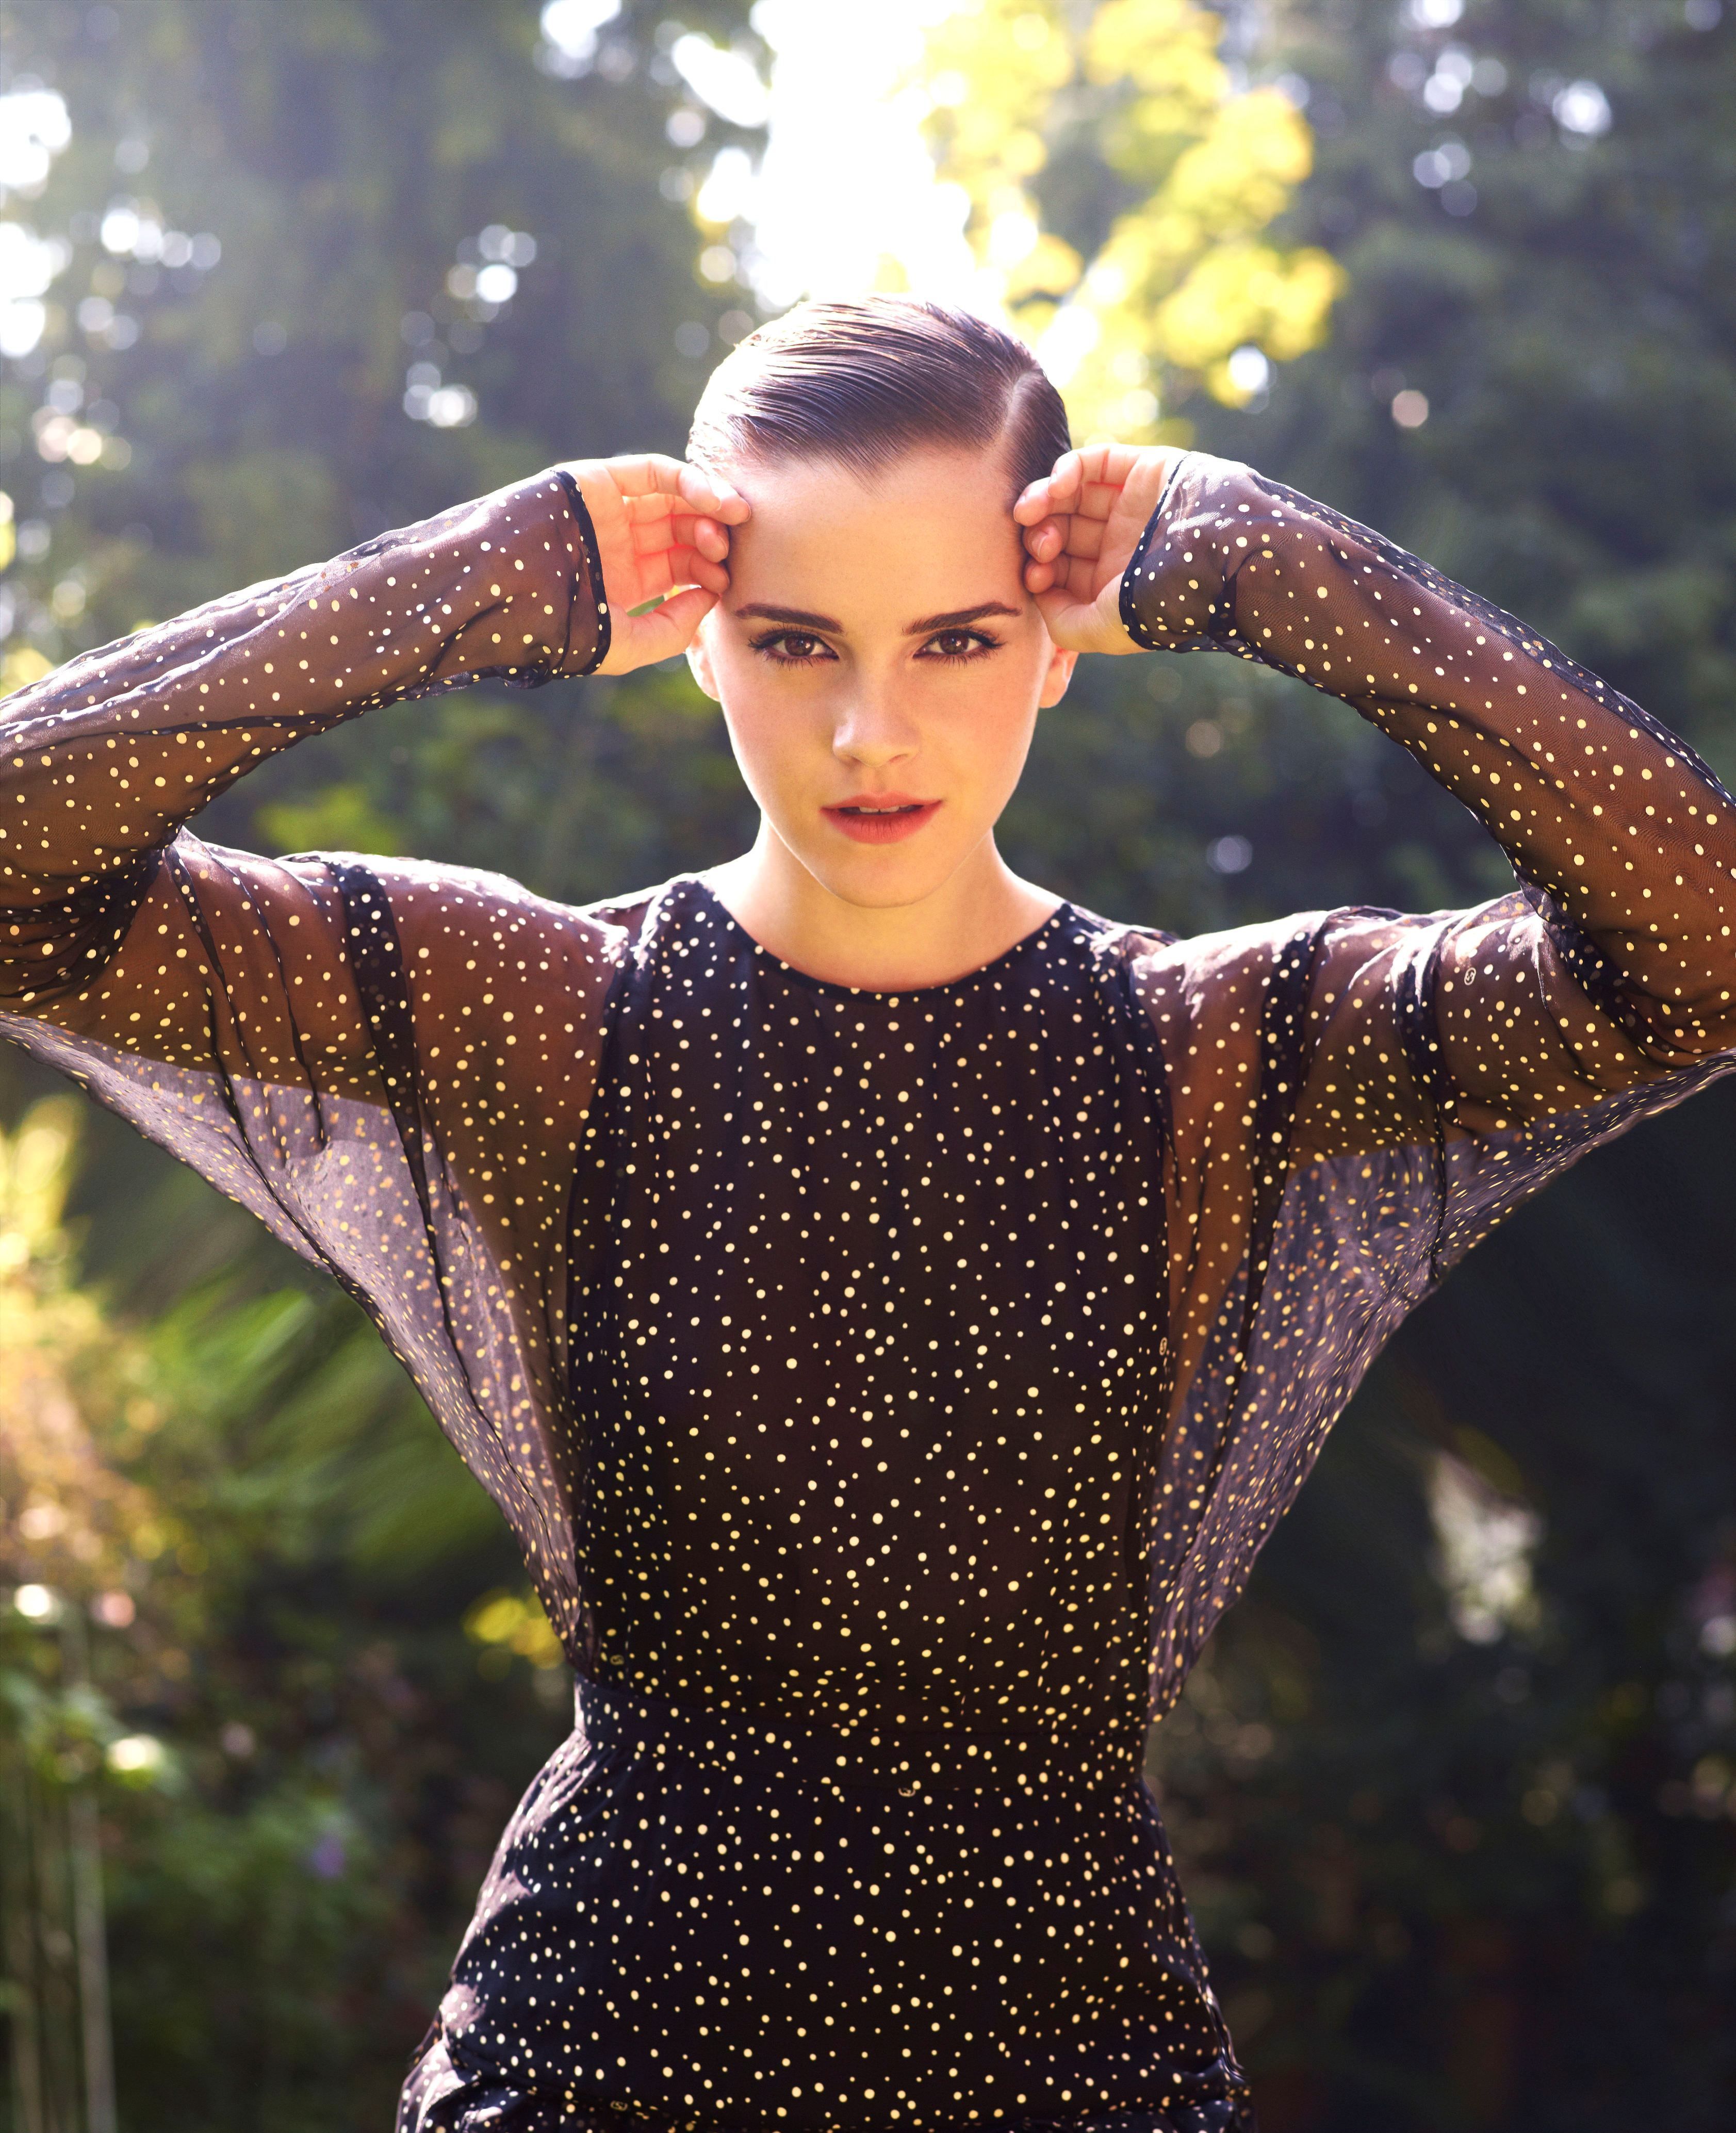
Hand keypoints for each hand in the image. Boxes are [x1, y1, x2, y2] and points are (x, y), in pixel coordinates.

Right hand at [561, 454, 749, 675]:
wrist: (505, 600)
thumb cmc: (561, 632)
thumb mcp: (627, 645)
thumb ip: (673, 629)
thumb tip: (709, 598)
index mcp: (625, 580)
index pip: (680, 567)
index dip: (708, 572)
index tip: (723, 584)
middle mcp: (619, 543)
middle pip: (681, 530)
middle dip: (711, 537)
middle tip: (726, 551)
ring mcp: (609, 510)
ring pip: (672, 498)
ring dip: (708, 504)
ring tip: (732, 517)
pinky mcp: (598, 480)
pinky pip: (652, 471)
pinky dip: (688, 479)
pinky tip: (713, 497)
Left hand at [1013, 444, 1186, 655]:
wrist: (1222, 559)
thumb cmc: (1165, 604)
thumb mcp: (1104, 631)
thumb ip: (1063, 623)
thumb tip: (1038, 593)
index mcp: (1114, 585)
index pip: (1061, 572)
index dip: (1037, 571)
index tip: (1032, 576)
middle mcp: (1121, 545)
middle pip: (1061, 532)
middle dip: (1038, 537)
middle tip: (1038, 544)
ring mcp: (1131, 506)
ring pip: (1071, 496)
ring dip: (1043, 500)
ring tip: (1030, 512)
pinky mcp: (1142, 469)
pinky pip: (1093, 462)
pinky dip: (1066, 469)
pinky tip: (1058, 486)